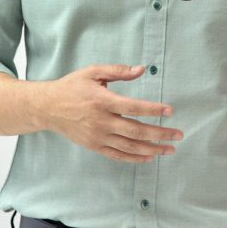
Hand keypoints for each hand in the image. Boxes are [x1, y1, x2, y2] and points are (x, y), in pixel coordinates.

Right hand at [44, 64, 182, 162]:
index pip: (133, 107)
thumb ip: (118, 71)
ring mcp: (97, 136)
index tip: (170, 111)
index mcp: (102, 101)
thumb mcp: (92, 72)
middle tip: (178, 134)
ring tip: (169, 149)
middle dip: (160, 134)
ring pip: (129, 146)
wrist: (48, 107)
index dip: (153, 110)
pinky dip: (135, 158)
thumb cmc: (71, 87)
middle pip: (136, 130)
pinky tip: (149, 157)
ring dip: (152, 149)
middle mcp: (101, 121)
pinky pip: (118, 155)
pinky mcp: (94, 146)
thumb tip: (142, 69)